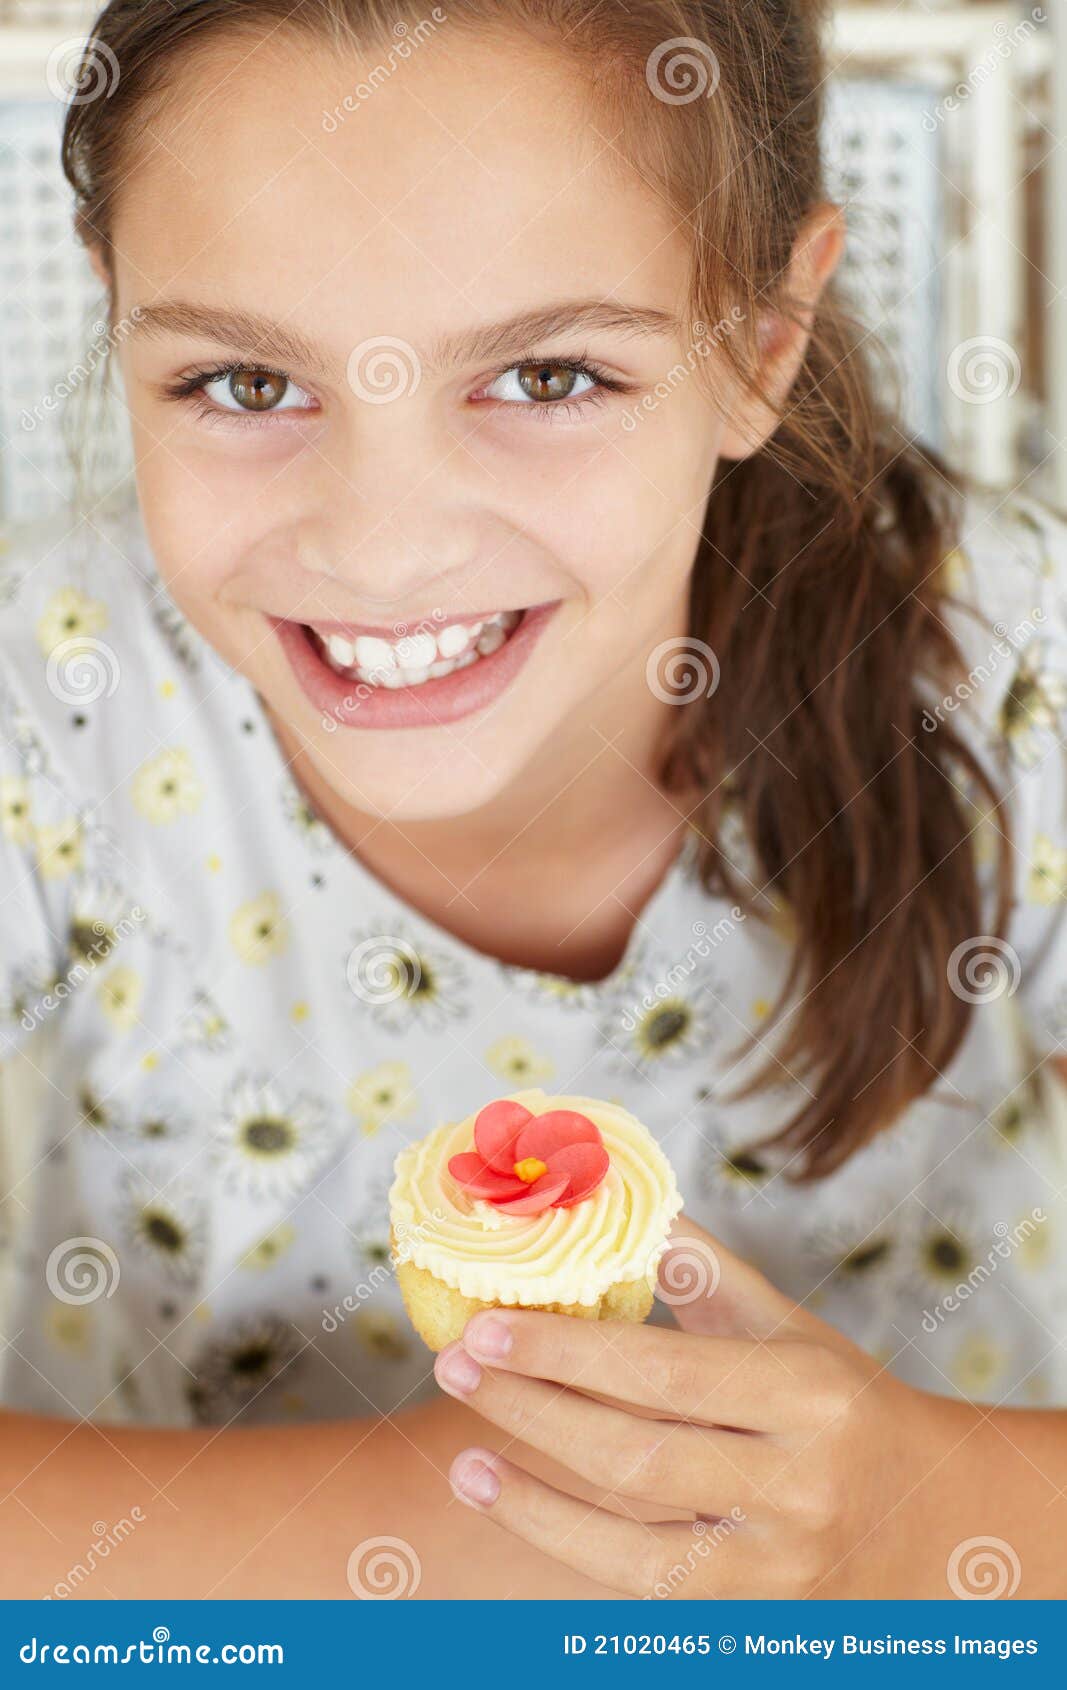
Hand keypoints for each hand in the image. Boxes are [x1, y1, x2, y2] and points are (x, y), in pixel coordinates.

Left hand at [432, 1218, 980, 1597]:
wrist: (926, 1517)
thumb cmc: (841, 1401)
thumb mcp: (790, 1325)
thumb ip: (703, 1271)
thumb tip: (616, 1199)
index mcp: (809, 1393)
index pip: (664, 1372)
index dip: (567, 1352)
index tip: (489, 1325)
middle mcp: (799, 1482)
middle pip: (637, 1453)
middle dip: (532, 1410)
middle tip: (454, 1367)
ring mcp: (776, 1559)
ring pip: (631, 1533)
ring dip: (532, 1495)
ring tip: (461, 1455)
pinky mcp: (750, 1610)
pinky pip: (640, 1581)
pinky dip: (565, 1541)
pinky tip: (509, 1503)